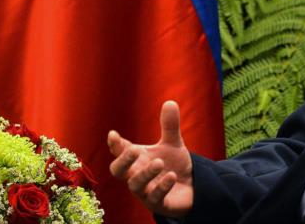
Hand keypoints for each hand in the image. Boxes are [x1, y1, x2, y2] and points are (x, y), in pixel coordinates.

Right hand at [108, 100, 193, 217]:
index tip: (113, 134)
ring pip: (135, 185)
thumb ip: (169, 126)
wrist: (190, 188)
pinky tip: (172, 176)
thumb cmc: (173, 165)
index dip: (115, 144)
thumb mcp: (172, 144)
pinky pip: (155, 198)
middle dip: (123, 161)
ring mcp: (145, 191)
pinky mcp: (158, 203)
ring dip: (145, 174)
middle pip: (118, 171)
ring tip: (159, 162)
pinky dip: (162, 186)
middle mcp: (136, 175)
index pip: (120, 151)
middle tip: (134, 150)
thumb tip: (170, 101)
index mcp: (136, 159)